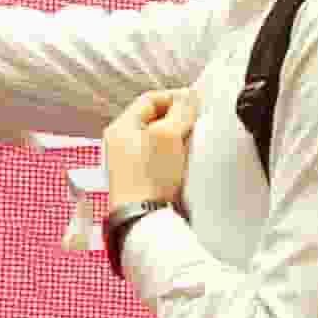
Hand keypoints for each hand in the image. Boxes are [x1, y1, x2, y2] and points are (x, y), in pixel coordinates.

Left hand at [101, 87, 197, 211]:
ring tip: (193, 144)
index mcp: (121, 127)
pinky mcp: (142, 180)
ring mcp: (131, 163)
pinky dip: (175, 155)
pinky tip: (186, 162)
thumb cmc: (149, 177)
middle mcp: (122, 143)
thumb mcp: (167, 135)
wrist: (144, 220)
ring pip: (159, 138)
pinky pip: (161, 158)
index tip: (196, 104)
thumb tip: (189, 96)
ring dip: (178, 138)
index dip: (175, 97)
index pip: (150, 99)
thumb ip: (180, 111)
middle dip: (178, 118)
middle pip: (155, 118)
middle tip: (196, 125)